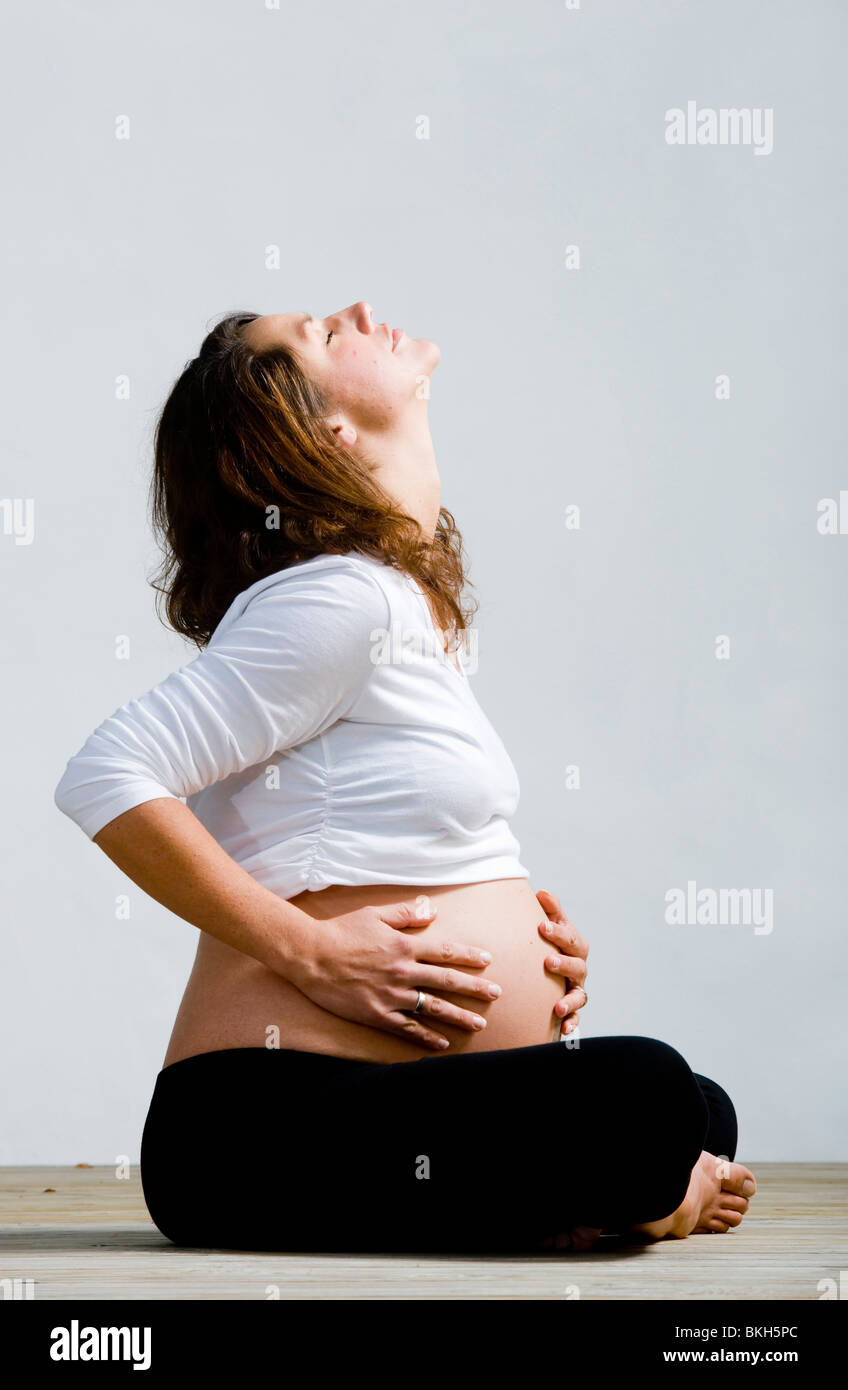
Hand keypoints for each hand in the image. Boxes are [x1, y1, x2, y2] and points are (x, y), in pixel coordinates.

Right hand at [288, 897, 501, 1051]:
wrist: (309, 955)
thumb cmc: (340, 931)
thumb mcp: (374, 914)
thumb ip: (405, 914)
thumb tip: (431, 910)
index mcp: (404, 945)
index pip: (445, 951)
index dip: (469, 956)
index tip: (487, 960)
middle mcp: (403, 971)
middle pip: (447, 981)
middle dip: (475, 988)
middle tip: (496, 994)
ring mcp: (391, 995)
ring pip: (433, 1007)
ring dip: (458, 1016)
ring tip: (478, 1023)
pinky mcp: (377, 1013)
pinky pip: (407, 1028)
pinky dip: (426, 1037)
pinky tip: (442, 1043)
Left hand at [536, 889, 588, 1037]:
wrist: (548, 971)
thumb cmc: (549, 944)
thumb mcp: (550, 926)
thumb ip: (550, 911)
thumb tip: (542, 892)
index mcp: (574, 946)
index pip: (571, 937)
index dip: (558, 932)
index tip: (541, 926)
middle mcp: (579, 968)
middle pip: (578, 965)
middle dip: (564, 963)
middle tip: (547, 961)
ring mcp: (576, 989)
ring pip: (579, 995)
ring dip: (570, 1000)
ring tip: (558, 1006)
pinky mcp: (571, 1009)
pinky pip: (575, 1018)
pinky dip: (571, 1023)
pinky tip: (563, 1029)